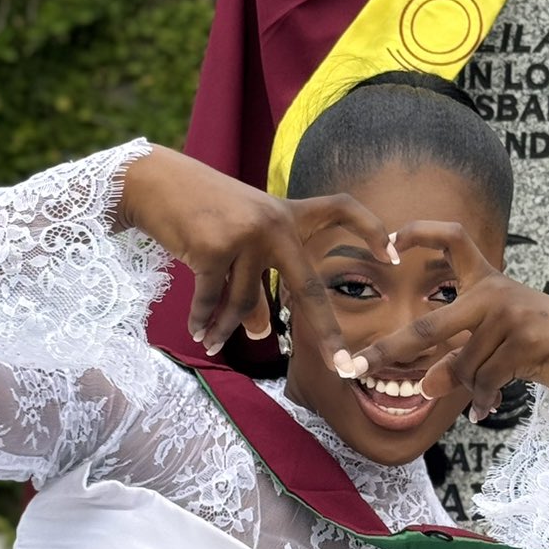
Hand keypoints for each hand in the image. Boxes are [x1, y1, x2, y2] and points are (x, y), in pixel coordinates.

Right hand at [116, 146, 391, 363]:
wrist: (155, 182)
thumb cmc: (202, 212)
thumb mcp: (239, 240)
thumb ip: (257, 282)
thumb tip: (265, 332)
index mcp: (289, 213)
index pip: (342, 208)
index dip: (370, 227)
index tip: (393, 254)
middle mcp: (275, 222)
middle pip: (307, 287)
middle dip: (327, 333)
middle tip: (342, 367)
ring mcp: (246, 234)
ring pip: (245, 302)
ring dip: (226, 328)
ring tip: (214, 343)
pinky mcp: (214, 247)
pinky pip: (212, 298)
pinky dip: (204, 319)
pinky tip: (199, 334)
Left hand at [345, 220, 548, 421]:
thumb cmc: (542, 344)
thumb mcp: (496, 345)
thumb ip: (458, 358)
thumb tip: (425, 387)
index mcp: (486, 279)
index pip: (452, 238)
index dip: (420, 232)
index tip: (391, 239)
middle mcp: (493, 291)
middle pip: (429, 327)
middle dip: (387, 351)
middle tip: (353, 368)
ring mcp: (509, 314)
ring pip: (463, 367)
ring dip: (470, 390)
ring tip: (485, 399)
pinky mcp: (523, 340)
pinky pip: (486, 381)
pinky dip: (484, 401)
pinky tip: (487, 411)